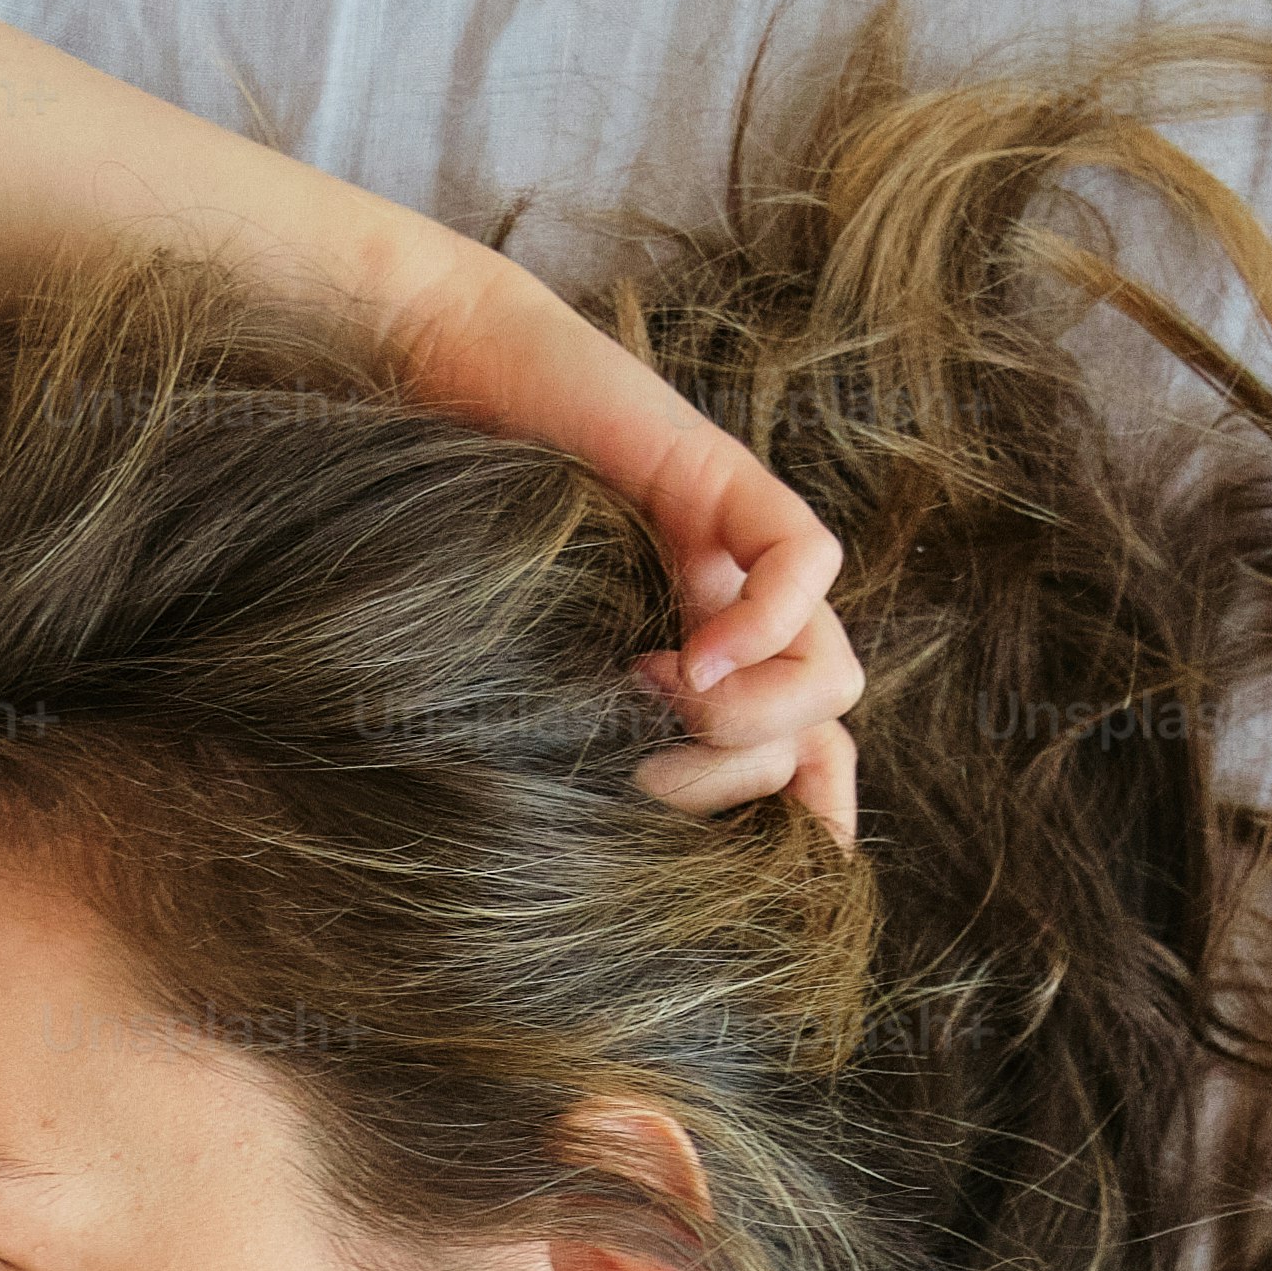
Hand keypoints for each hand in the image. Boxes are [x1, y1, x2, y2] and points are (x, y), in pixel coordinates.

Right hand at [383, 241, 866, 846]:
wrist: (439, 378)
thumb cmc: (447, 536)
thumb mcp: (509, 677)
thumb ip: (575, 745)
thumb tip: (623, 827)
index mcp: (693, 676)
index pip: (803, 769)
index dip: (805, 831)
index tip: (758, 892)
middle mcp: (733, 624)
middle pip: (817, 743)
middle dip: (735, 787)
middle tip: (640, 768)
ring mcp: (738, 558)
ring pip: (832, 675)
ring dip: (749, 718)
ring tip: (654, 691)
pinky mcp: (725, 483)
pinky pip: (805, 564)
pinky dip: (766, 622)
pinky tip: (691, 647)